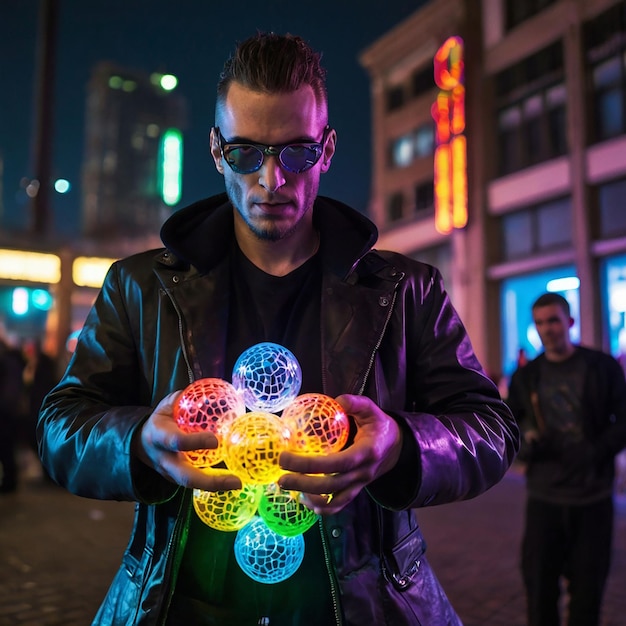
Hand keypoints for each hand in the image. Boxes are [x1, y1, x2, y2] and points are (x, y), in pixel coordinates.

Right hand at [134, 391, 241, 491]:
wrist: (142, 443)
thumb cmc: (161, 420)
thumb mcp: (167, 406)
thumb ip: (185, 400)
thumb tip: (211, 393)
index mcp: (159, 436)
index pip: (176, 441)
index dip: (194, 442)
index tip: (215, 440)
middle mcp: (164, 459)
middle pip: (186, 476)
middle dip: (210, 481)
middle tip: (235, 481)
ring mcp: (170, 473)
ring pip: (192, 484)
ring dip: (216, 486)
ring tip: (237, 483)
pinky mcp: (177, 480)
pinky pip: (196, 483)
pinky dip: (214, 483)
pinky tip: (231, 481)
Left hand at [277, 394, 401, 513]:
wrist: (396, 448)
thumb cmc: (380, 426)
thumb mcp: (372, 410)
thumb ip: (356, 403)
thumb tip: (338, 400)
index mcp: (366, 452)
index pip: (337, 463)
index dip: (310, 464)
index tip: (286, 458)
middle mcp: (363, 473)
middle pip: (331, 485)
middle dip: (303, 483)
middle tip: (280, 477)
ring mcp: (359, 485)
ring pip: (333, 499)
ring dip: (309, 497)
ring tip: (288, 488)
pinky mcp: (356, 491)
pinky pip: (339, 505)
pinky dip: (322, 507)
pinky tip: (305, 501)